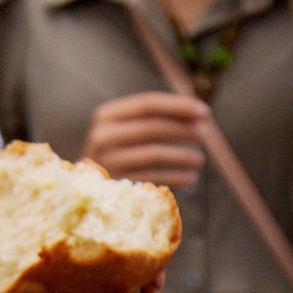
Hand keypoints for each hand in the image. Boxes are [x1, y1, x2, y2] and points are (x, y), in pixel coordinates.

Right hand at [84, 91, 207, 187]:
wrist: (88, 189)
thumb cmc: (118, 153)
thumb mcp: (128, 130)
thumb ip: (156, 118)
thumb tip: (199, 114)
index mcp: (107, 115)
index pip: (148, 104)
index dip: (179, 106)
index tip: (205, 111)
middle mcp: (103, 136)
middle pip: (153, 127)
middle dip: (183, 130)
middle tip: (205, 134)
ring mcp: (107, 162)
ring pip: (154, 154)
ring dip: (183, 156)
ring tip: (200, 159)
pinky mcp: (115, 186)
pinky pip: (152, 178)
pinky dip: (175, 177)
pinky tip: (191, 178)